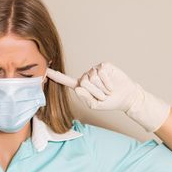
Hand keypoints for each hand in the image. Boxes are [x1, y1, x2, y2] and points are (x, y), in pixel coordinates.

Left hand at [46, 62, 170, 132]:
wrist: (126, 97)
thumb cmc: (110, 102)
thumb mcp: (95, 105)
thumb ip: (85, 99)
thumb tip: (78, 87)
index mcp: (81, 86)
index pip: (66, 81)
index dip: (56, 76)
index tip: (45, 71)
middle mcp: (86, 76)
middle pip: (84, 83)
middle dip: (95, 92)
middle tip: (104, 96)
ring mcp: (95, 70)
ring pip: (93, 79)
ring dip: (102, 89)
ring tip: (108, 91)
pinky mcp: (104, 66)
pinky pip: (102, 74)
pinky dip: (107, 83)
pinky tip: (112, 85)